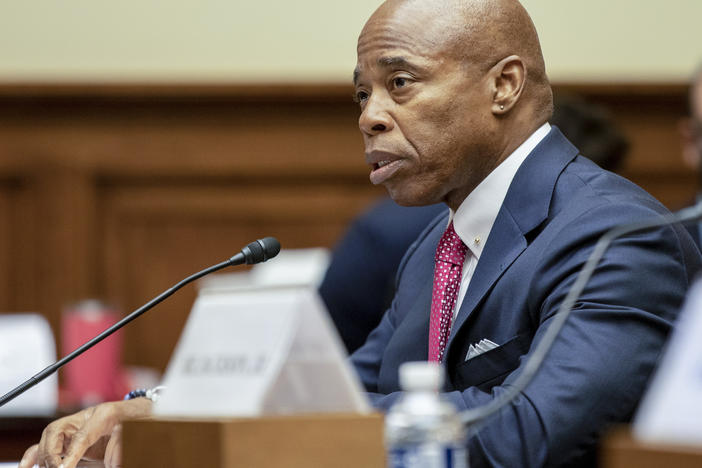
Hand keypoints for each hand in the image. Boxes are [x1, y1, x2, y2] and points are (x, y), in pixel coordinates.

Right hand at [19, 398, 151, 467]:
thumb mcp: (136, 430)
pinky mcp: (73, 438)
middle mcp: (86, 418)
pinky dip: (36, 455)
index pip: (81, 436)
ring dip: (44, 456)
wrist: (144, 414)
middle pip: (56, 433)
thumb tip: (112, 463)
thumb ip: (122, 445)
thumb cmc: (140, 419)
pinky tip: (27, 466)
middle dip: (52, 455)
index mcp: (104, 414)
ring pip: (50, 439)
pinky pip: (50, 444)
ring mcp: (77, 427)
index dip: (70, 455)